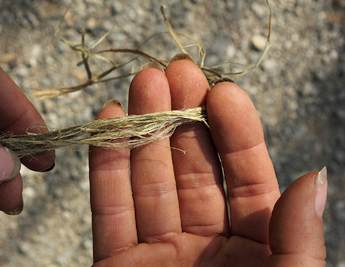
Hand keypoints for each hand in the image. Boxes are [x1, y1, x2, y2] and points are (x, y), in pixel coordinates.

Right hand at [89, 54, 326, 265]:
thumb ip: (298, 240)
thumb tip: (313, 179)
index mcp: (252, 248)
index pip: (247, 178)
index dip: (235, 132)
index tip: (223, 91)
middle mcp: (204, 244)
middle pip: (192, 169)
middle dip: (183, 116)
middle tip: (176, 72)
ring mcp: (157, 252)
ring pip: (148, 181)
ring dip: (143, 129)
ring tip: (145, 83)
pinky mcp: (116, 264)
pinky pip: (109, 210)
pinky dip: (106, 166)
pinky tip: (109, 123)